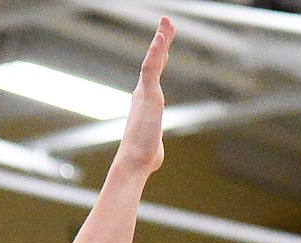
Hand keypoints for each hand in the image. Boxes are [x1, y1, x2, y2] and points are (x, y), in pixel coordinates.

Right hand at [113, 17, 173, 178]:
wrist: (133, 163)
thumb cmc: (141, 159)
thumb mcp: (152, 147)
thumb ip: (155, 142)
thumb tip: (154, 152)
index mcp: (144, 104)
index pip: (154, 76)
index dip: (160, 58)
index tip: (164, 44)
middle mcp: (142, 95)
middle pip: (155, 62)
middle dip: (161, 42)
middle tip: (166, 24)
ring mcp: (144, 93)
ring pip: (154, 60)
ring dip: (161, 39)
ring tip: (167, 22)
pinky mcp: (148, 95)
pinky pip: (151, 67)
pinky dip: (155, 51)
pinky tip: (161, 36)